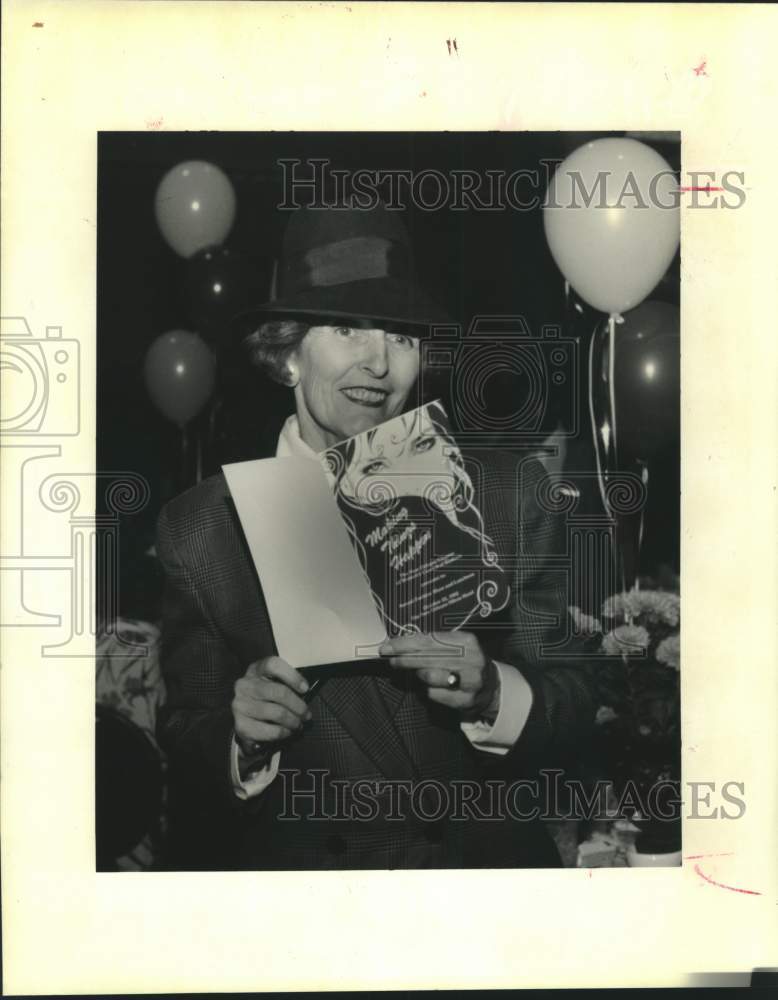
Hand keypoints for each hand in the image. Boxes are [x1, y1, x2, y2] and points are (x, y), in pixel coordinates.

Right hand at [232, 656, 311, 754]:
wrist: (245, 719)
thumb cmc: (266, 698)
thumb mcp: (274, 683)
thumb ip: (287, 683)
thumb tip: (306, 692)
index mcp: (255, 670)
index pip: (273, 665)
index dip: (292, 676)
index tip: (305, 689)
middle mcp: (244, 685)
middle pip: (278, 692)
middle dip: (298, 706)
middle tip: (307, 715)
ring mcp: (240, 705)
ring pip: (277, 713)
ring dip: (293, 721)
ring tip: (299, 724)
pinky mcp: (241, 725)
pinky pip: (270, 731)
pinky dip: (283, 733)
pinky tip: (287, 732)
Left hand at [379, 631, 498, 718]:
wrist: (491, 685)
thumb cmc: (467, 662)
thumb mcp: (456, 646)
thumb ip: (433, 643)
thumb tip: (401, 642)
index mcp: (467, 641)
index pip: (428, 640)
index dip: (405, 644)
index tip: (388, 647)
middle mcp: (471, 660)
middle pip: (427, 657)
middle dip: (405, 659)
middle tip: (391, 659)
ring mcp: (470, 681)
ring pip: (430, 676)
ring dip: (417, 674)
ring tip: (413, 672)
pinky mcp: (466, 699)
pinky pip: (435, 694)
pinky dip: (427, 690)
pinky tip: (428, 686)